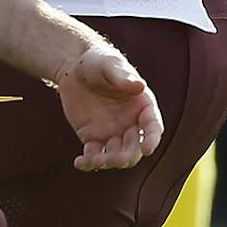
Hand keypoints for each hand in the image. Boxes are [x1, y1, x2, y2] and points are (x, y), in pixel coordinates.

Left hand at [54, 43, 163, 170]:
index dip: (152, 139)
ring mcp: (112, 133)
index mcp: (143, 107)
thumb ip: (122, 77)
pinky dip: (88, 162)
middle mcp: (131, 124)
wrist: (73, 68)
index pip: (153, 127)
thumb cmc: (98, 62)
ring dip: (109, 161)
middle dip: (128, 155)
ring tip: (96, 161)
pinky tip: (80, 163)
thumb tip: (138, 86)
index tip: (147, 149)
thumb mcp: (110, 65)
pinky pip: (93, 154)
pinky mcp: (93, 137)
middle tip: (119, 160)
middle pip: (135, 147)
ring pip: (115, 155)